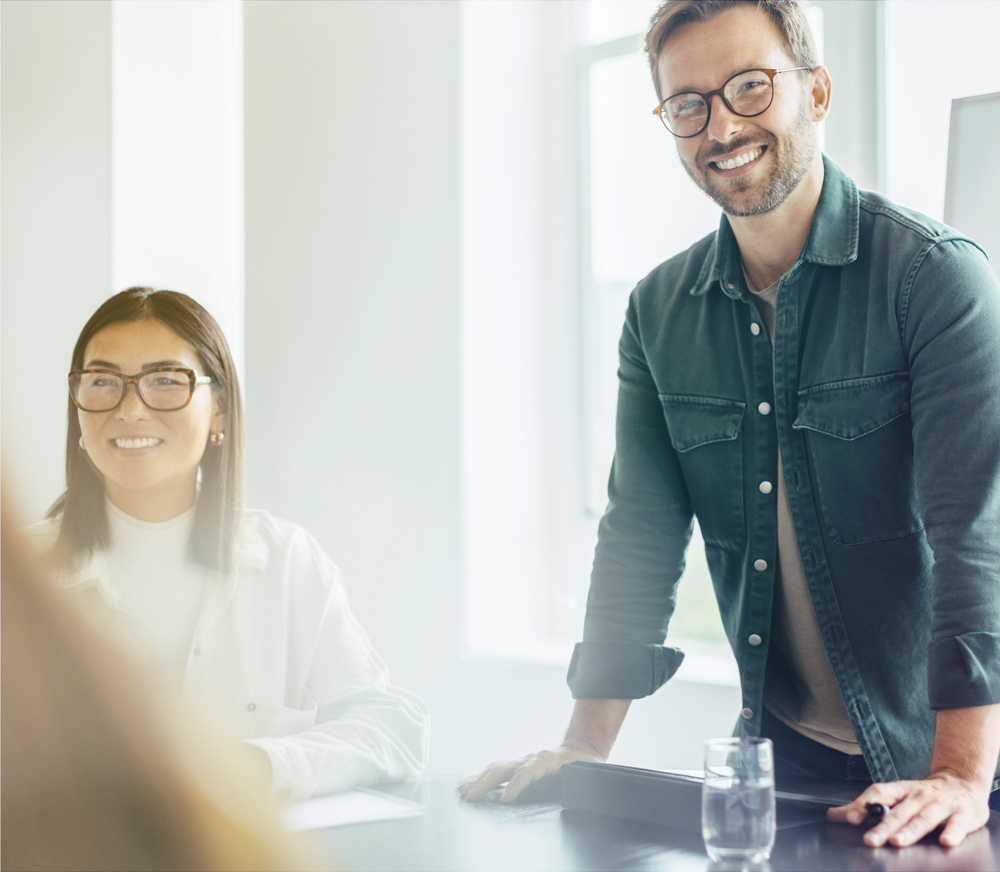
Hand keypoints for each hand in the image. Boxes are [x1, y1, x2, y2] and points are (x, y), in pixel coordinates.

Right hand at [458, 741, 603, 803]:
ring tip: (463, 792)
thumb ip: (581, 780)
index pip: (527, 772)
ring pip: (497, 767)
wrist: (581, 748)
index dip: (516, 786)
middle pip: (504, 767)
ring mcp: (523, 760)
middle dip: (486, 783)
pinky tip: (467, 785)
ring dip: (479, 780)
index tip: (504, 801)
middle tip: (471, 798)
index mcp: (548, 760)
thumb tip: (578, 789)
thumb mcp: (588, 772)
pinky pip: (497, 770)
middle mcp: (531, 758)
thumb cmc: (586, 765)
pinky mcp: (519, 765)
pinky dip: (481, 778)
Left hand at [826, 771, 991, 846]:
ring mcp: (941, 805)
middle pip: (898, 812)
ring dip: (909, 830)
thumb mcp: (896, 795)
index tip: (851, 817)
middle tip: (869, 840)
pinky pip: (957, 825)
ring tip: (896, 841)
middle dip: (883, 826)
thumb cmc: (923, 794)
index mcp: (901, 790)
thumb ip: (867, 806)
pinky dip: (952, 833)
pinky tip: (946, 841)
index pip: (879, 794)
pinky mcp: (962, 816)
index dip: (864, 804)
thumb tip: (833, 814)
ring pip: (923, 819)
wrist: (963, 782)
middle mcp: (918, 796)